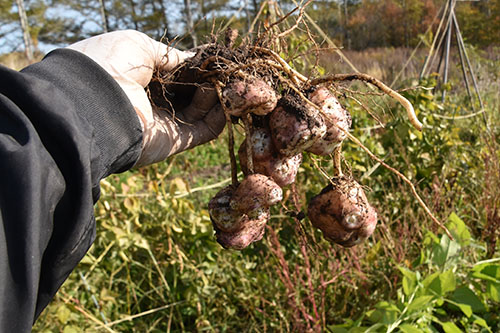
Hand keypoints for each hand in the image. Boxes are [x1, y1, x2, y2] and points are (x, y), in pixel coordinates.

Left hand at [67, 30, 224, 166]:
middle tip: (227, 73)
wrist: (96, 103)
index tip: (214, 60)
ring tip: (226, 83)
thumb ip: (169, 55)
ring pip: (200, 111)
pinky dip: (220, 118)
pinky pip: (205, 130)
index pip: (175, 74)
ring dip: (216, 96)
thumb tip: (194, 59)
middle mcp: (152, 101)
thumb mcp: (138, 45)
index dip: (195, 67)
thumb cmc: (111, 66)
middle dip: (209, 82)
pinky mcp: (174, 142)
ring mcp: (164, 124)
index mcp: (139, 78)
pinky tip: (230, 102)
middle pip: (190, 92)